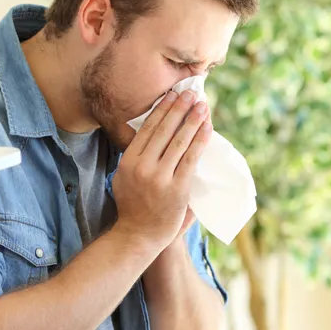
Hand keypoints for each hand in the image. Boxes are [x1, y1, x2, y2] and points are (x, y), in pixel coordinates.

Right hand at [112, 90, 212, 248]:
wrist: (139, 235)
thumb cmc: (133, 206)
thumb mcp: (123, 177)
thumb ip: (137, 158)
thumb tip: (152, 132)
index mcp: (128, 162)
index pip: (147, 129)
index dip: (162, 110)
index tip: (172, 95)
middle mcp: (142, 167)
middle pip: (163, 130)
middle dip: (179, 109)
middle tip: (190, 93)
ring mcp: (160, 178)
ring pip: (179, 141)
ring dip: (192, 120)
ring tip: (202, 106)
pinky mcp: (177, 188)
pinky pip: (191, 158)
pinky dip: (200, 140)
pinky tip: (207, 127)